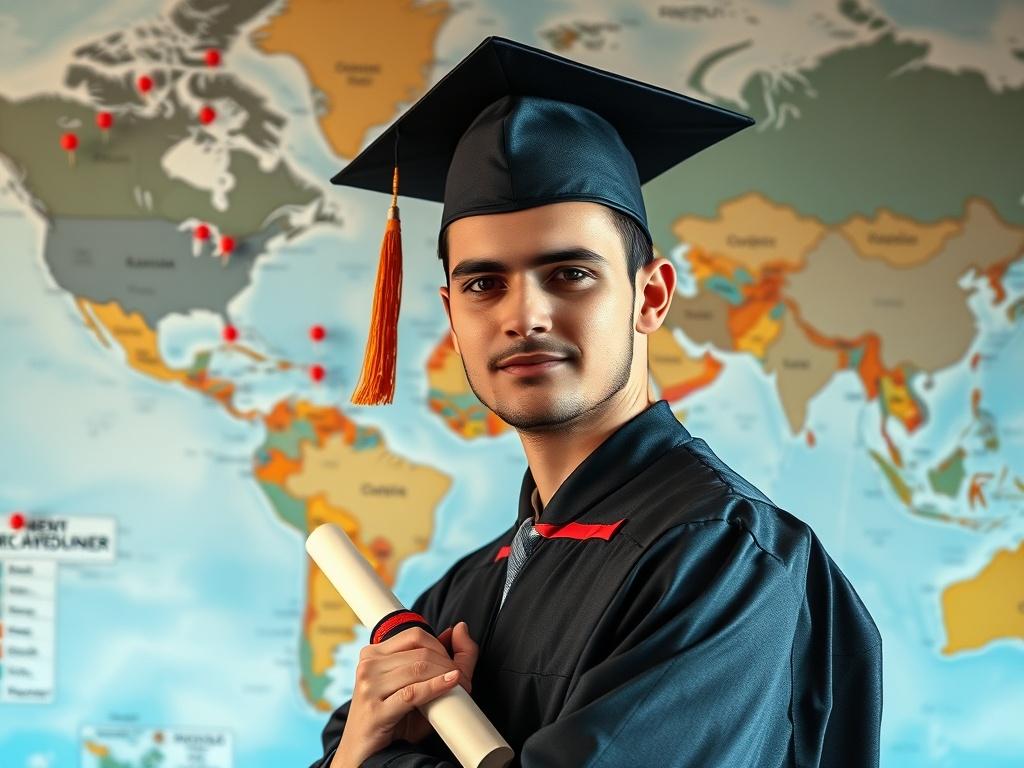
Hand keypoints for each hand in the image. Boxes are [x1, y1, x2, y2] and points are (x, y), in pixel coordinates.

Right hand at [333, 622, 478, 766]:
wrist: (364, 755)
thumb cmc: (393, 720)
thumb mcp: (416, 686)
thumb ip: (442, 657)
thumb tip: (459, 629)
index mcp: (373, 654)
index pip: (415, 635)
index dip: (441, 647)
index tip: (455, 663)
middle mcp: (368, 665)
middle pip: (420, 652)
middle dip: (449, 664)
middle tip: (464, 679)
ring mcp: (368, 687)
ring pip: (418, 669)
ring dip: (446, 676)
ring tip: (460, 687)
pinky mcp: (375, 710)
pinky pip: (412, 693)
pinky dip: (436, 686)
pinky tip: (451, 683)